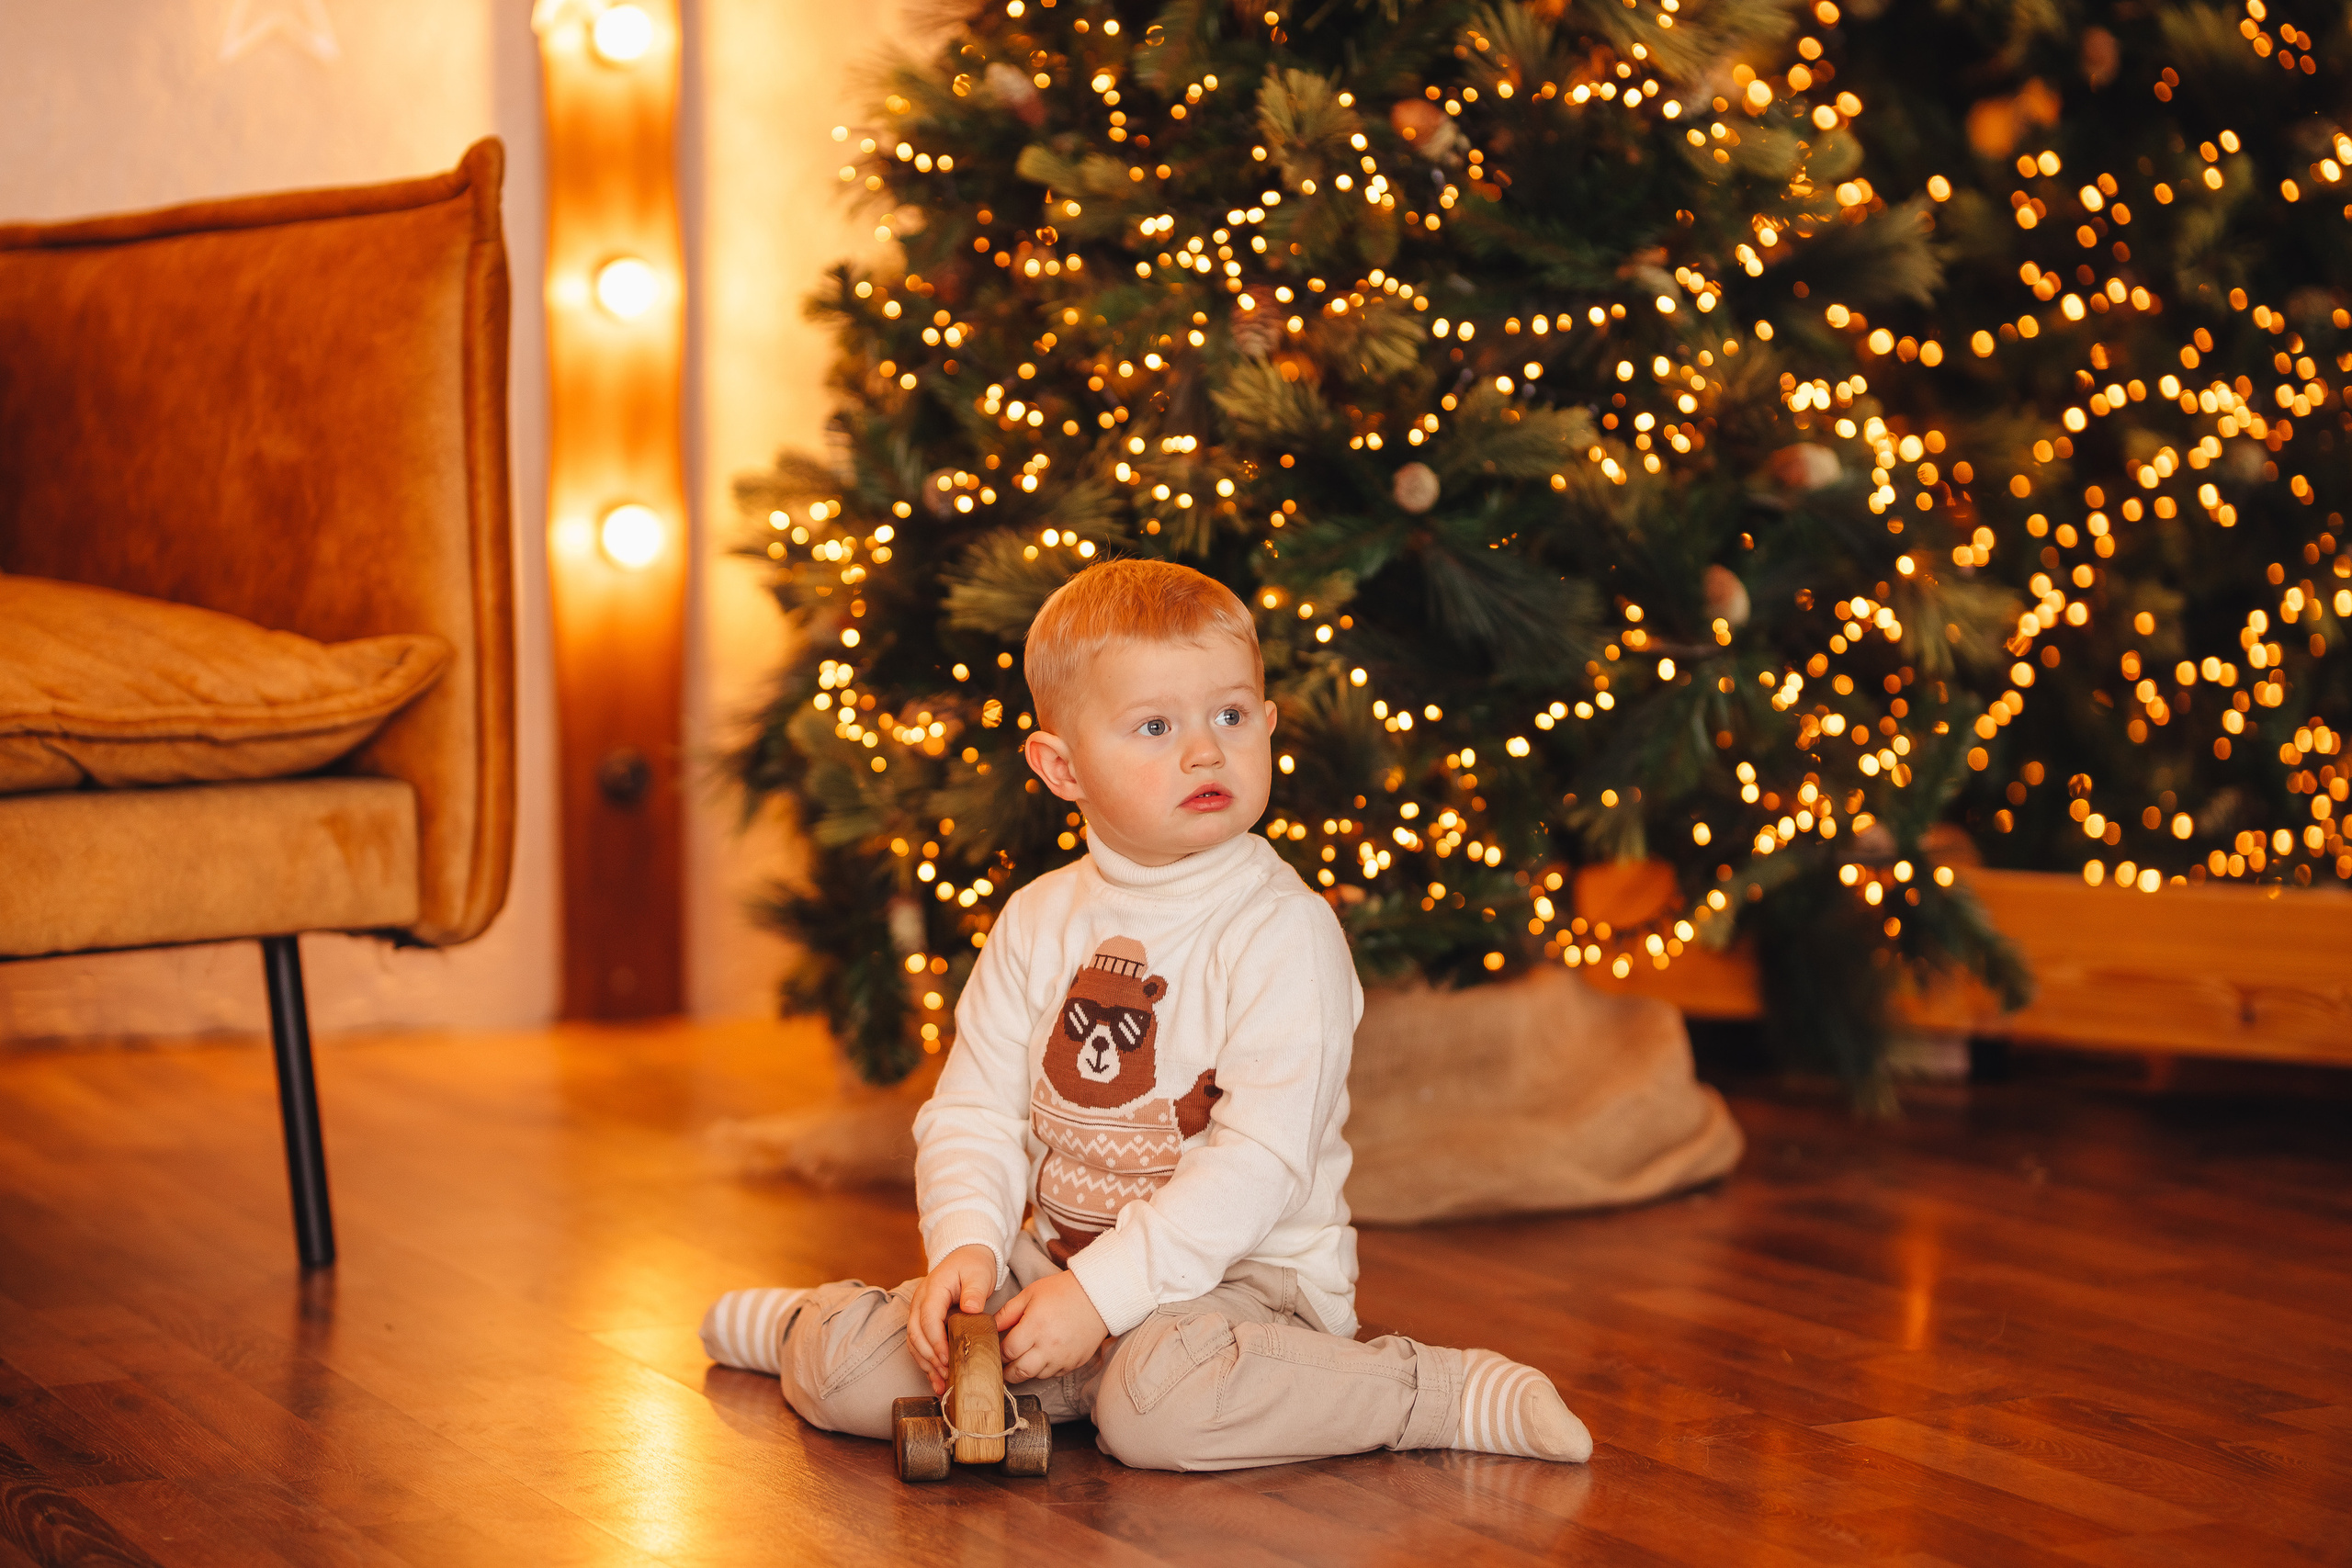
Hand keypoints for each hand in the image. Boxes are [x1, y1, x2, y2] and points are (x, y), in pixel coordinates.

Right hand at [908, 1243, 998, 1396]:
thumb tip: (971, 1308)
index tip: (946, 1358)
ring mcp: (919, 1311)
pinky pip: (919, 1344)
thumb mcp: (979, 1273)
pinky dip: (925, 1362)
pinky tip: (936, 1378)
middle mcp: (920, 1301)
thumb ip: (975, 1290)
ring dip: (925, 1364)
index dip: (935, 1341)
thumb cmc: (973, 1265)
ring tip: (941, 1383)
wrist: (966, 1256)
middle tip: (946, 1374)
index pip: (928, 1319)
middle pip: (916, 1334)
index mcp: (933, 1289)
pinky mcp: (924, 1320)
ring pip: (914, 1342)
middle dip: (929, 1358)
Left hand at [996, 1269, 1109, 1383]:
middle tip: (1004, 1367)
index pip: (1007, 1351)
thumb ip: (1008, 1312)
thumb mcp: (1030, 1294)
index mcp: (1034, 1327)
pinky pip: (1054, 1374)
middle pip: (1019, 1372)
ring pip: (1036, 1376)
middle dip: (1008, 1372)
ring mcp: (1063, 1357)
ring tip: (1024, 1360)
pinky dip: (1045, 1370)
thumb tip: (990, 1327)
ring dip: (1027, 1371)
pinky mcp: (1075, 1363)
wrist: (1097, 1296)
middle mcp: (1048, 1346)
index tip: (997, 1350)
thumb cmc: (1062, 1291)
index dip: (999, 1352)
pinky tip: (1043, 1357)